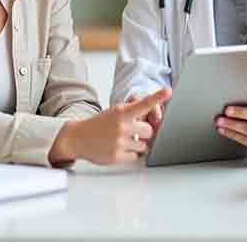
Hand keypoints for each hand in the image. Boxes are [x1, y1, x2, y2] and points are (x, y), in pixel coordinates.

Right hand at [50, 87, 171, 165]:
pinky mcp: (117, 156)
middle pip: (149, 130)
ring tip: (124, 140)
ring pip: (144, 145)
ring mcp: (119, 142)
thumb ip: (133, 111)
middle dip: (144, 132)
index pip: (143, 103)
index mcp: (121, 112)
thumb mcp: (115, 111)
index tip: (168, 90)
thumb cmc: (100, 124)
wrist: (78, 137)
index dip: (157, 97)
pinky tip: (120, 148)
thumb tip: (153, 113)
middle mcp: (121, 126)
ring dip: (138, 144)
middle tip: (132, 131)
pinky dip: (131, 153)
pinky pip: (136, 156)